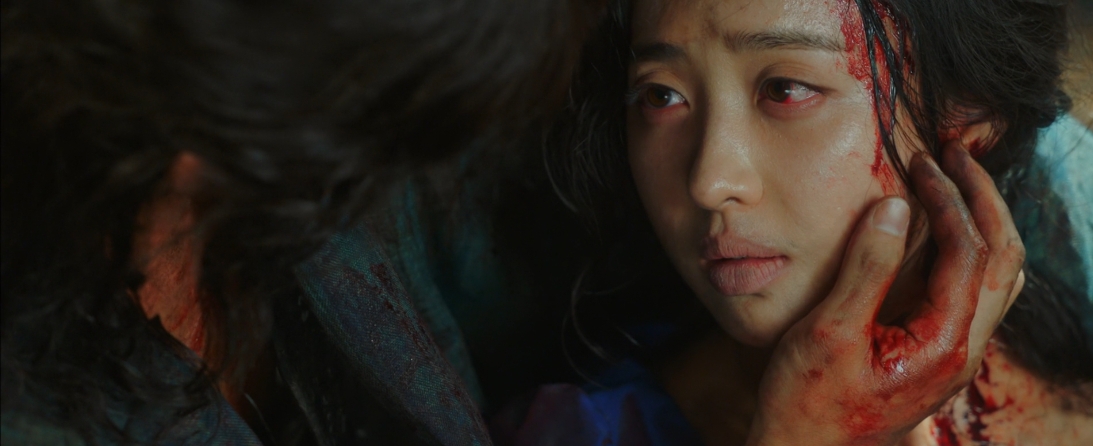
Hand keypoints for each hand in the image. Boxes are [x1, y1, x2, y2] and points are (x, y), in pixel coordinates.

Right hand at [746, 140, 1025, 445]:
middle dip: (984, 200)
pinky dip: (965, 249)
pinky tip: (933, 233)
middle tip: (954, 156)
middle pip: (1003, 259)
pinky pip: (971, 292)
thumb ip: (868, 269)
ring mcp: (952, 354)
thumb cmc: (809, 404)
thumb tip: (895, 207)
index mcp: (942, 343)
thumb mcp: (828, 333)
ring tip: (954, 182)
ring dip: (982, 222)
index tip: (920, 162)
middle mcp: (961, 350)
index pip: (968, 251)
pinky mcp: (935, 354)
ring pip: (995, 276)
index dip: (948, 198)